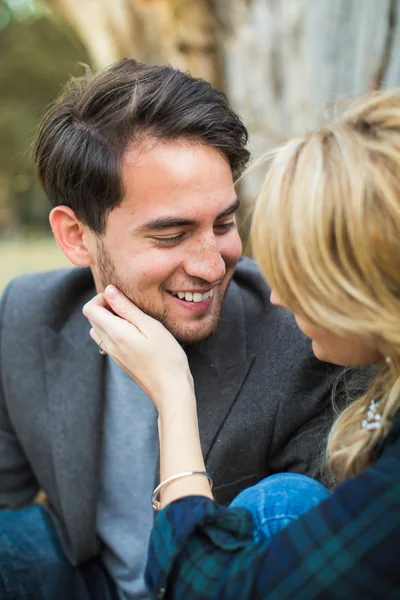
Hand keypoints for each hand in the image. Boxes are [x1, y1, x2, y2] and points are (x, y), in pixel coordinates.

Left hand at [82, 286, 194, 412]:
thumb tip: (109, 290)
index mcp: (114, 333)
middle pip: (92, 318)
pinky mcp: (120, 360)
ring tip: (133, 319)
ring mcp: (113, 354)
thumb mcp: (150, 326)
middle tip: (130, 306)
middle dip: (106, 306)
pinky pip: (107, 340)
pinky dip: (114, 331)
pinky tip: (136, 333)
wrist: (170, 389)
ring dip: (109, 319)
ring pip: (98, 329)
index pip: (89, 309)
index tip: (122, 298)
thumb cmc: (166, 356)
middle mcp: (109, 344)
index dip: (102, 298)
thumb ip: (127, 308)